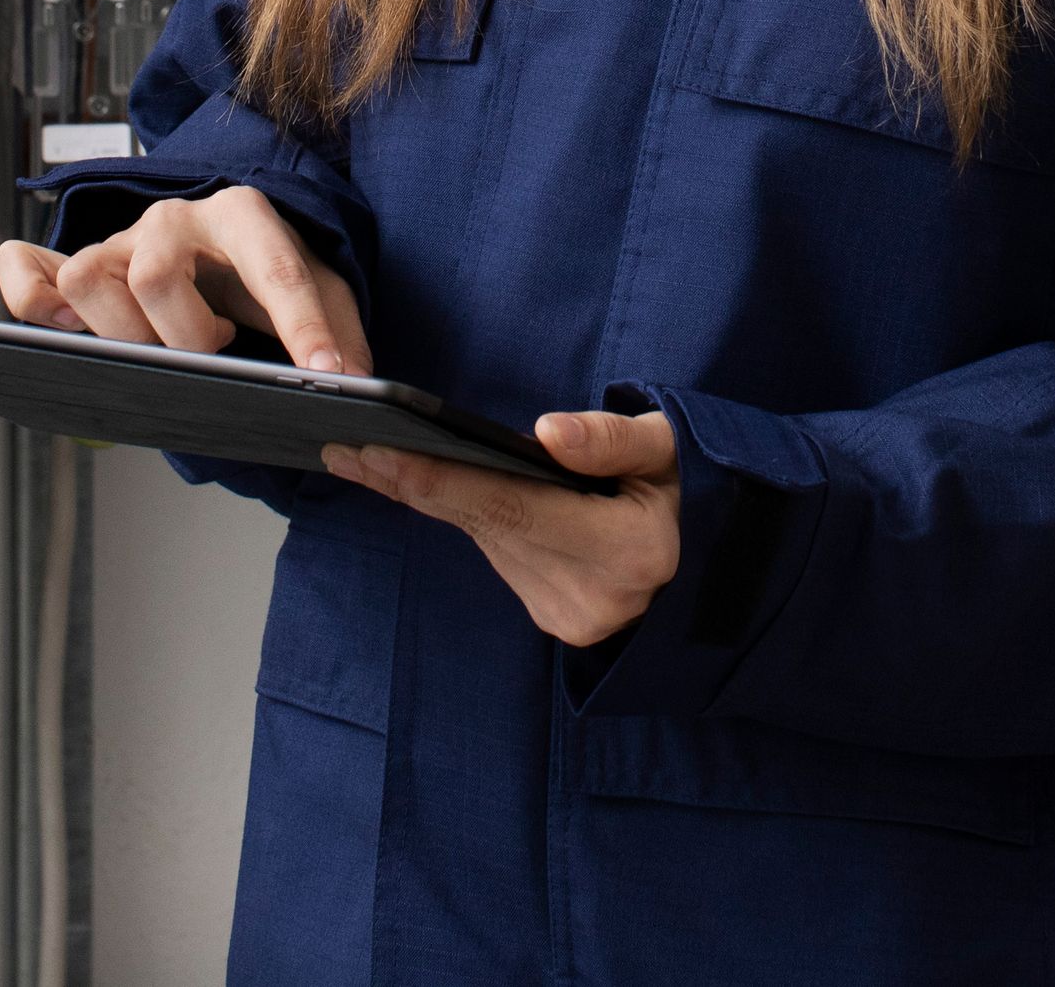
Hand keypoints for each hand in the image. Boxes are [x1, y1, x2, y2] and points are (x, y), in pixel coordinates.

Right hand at [0, 185, 370, 375]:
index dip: (301, 324)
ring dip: (120, 331)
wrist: (221, 246)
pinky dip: (30, 299)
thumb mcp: (323, 288)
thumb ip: (341, 330)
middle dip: (188, 336)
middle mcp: (172, 220)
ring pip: (87, 278)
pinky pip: (27, 273)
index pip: (273, 266)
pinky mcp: (76, 262)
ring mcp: (119, 240)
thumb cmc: (264, 273)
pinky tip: (62, 328)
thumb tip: (354, 380)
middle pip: (156, 275)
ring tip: (153, 348)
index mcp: (242, 214)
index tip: (325, 373)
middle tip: (213, 353)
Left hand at [324, 411, 680, 647]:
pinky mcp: (557, 620)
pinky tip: (424, 482)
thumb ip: (612, 441)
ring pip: (486, 539)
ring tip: (368, 456)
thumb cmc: (687, 485)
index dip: (440, 480)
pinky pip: (499, 552)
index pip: (512, 509)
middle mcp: (595, 597)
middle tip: (341, 446)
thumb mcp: (670, 448)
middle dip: (411, 483)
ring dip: (430, 497)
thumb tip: (545, 434)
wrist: (713, 555)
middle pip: (485, 526)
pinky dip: (468, 514)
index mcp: (628, 551)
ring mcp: (573, 618)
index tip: (378, 452)